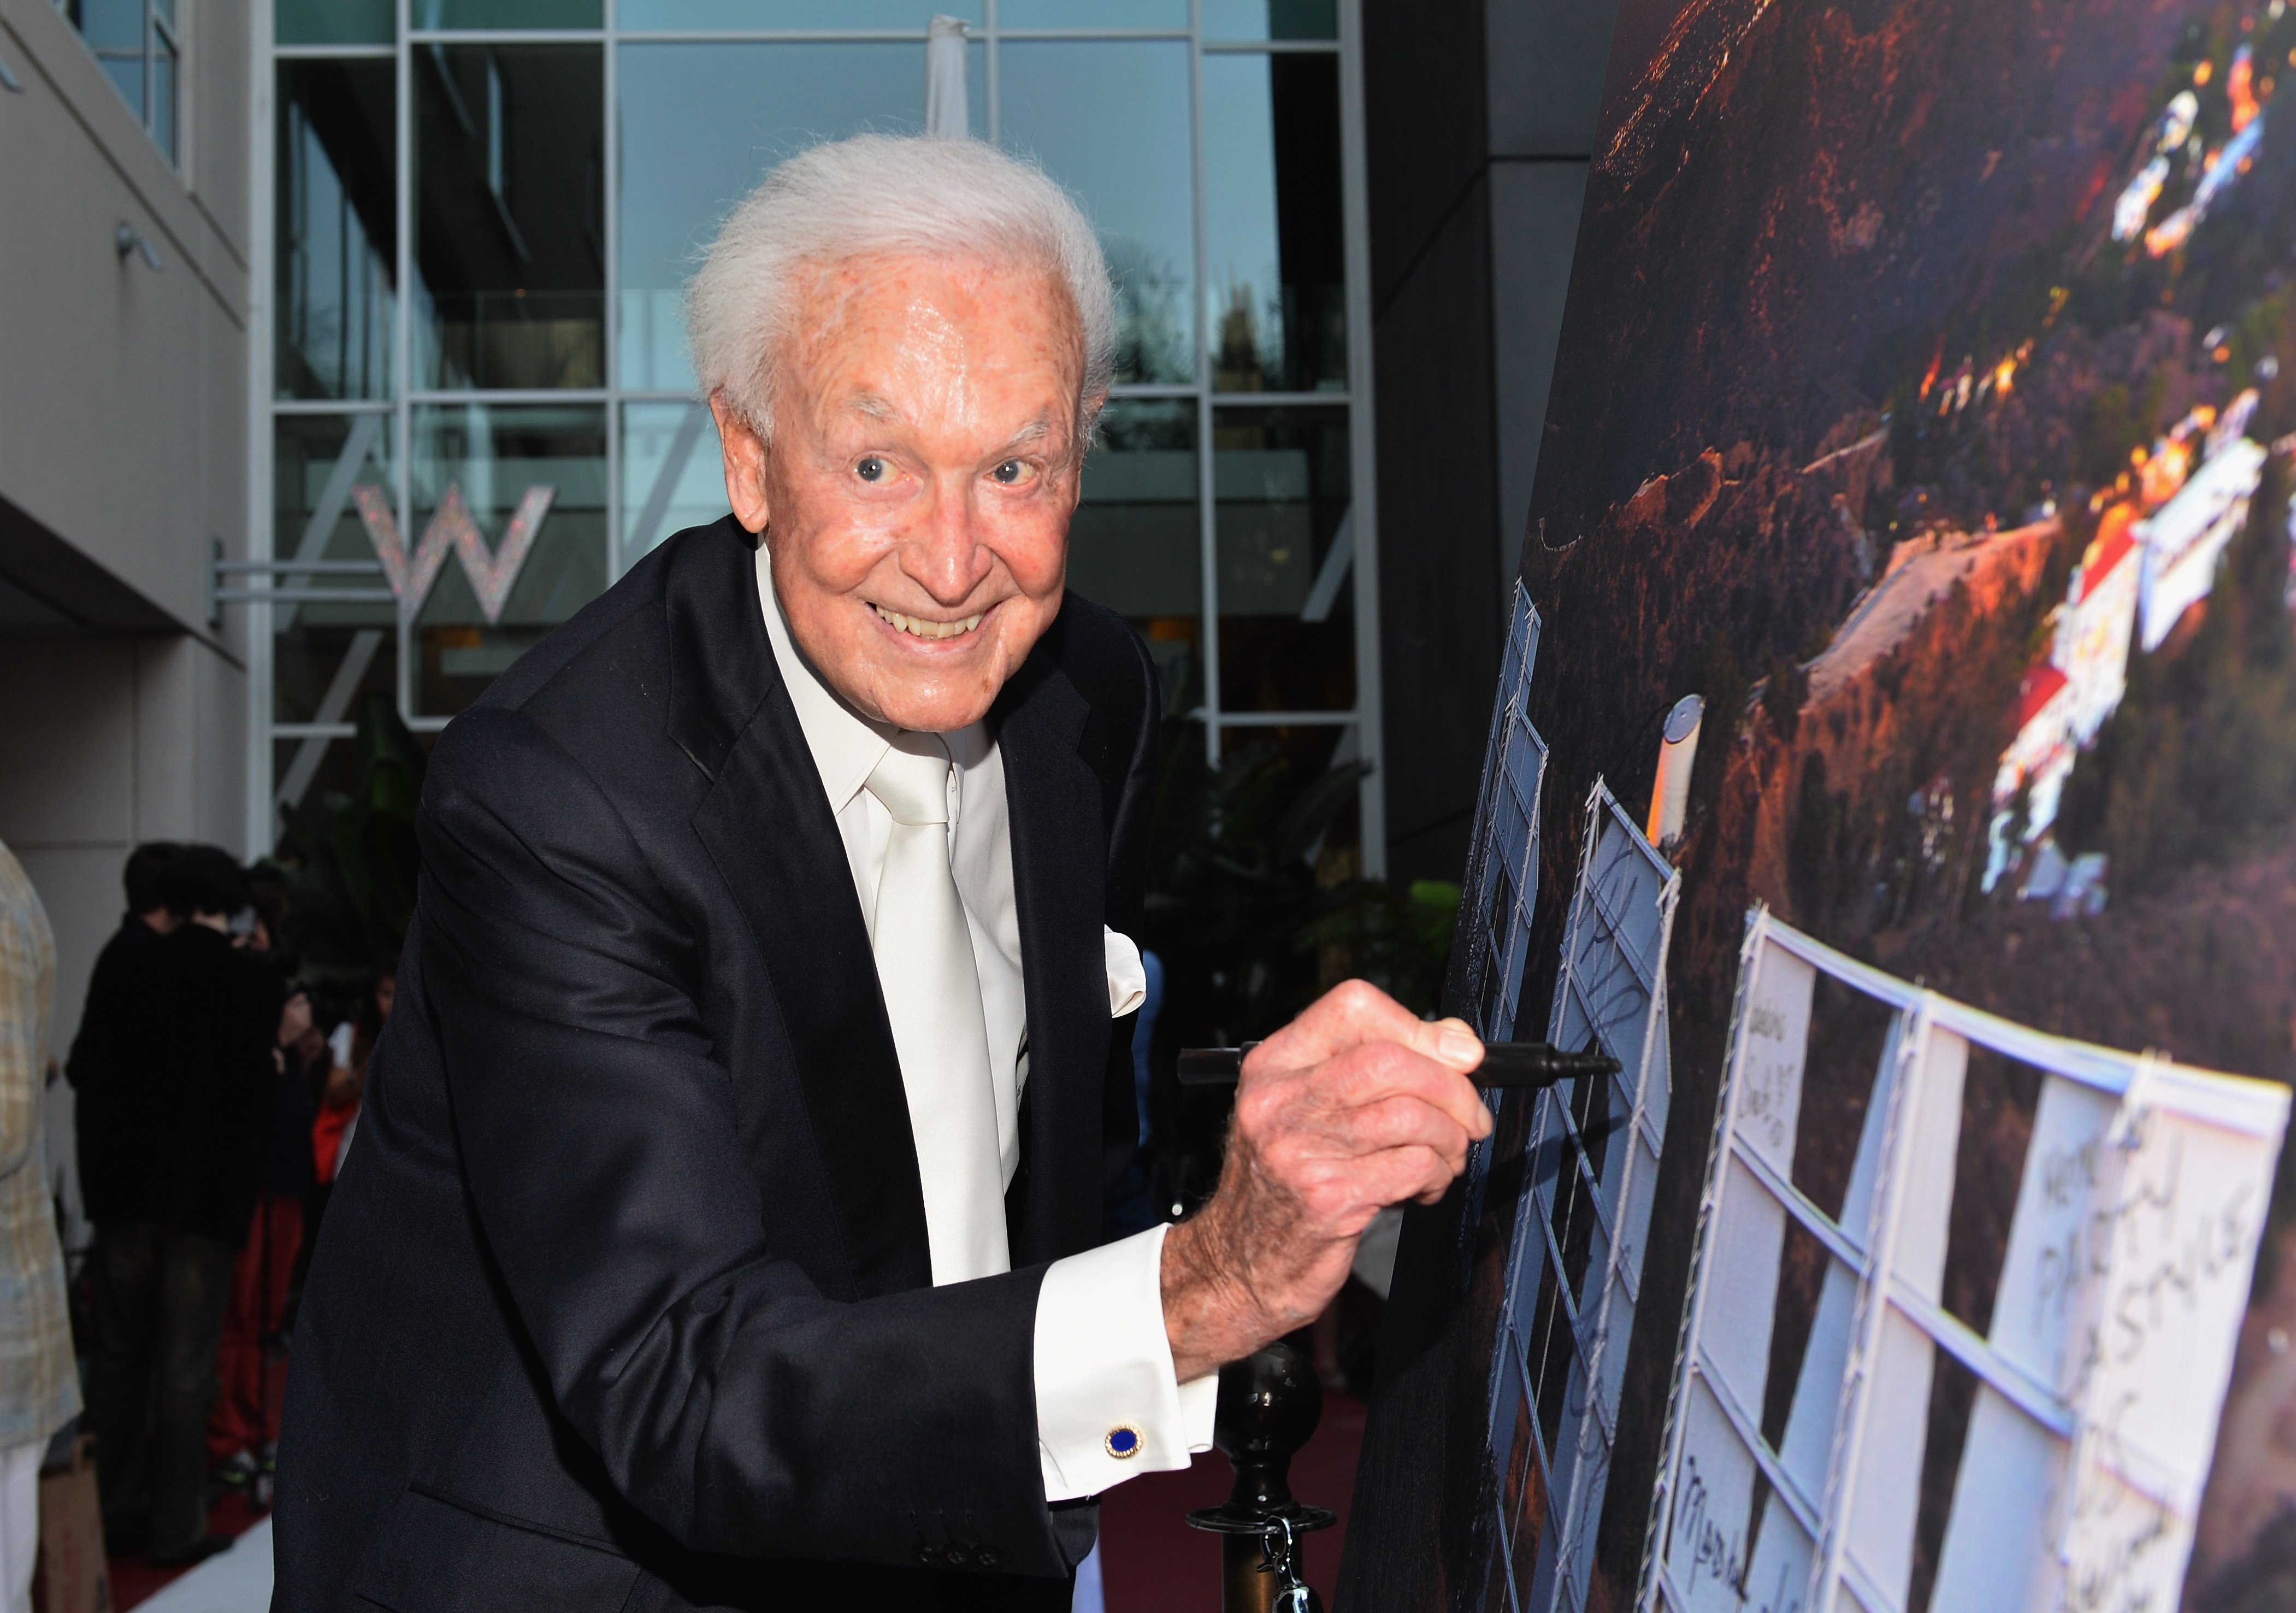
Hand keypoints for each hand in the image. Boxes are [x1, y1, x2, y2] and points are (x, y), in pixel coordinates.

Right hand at [1159, 980, 1490, 1382]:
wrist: (1238, 1263)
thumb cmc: (1283, 1182)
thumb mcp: (1308, 1110)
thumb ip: (1372, 1069)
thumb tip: (1458, 1044)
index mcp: (1273, 1064)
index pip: (1354, 1007)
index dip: (1418, 1027)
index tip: (1454, 1057)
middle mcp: (1278, 1100)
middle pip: (1392, 1061)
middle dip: (1452, 1089)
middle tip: (1469, 1117)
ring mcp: (1299, 1149)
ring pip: (1412, 1115)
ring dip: (1451, 1139)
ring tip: (1445, 1158)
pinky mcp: (1327, 1198)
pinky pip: (1414, 1166)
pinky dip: (1437, 1176)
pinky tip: (1423, 1188)